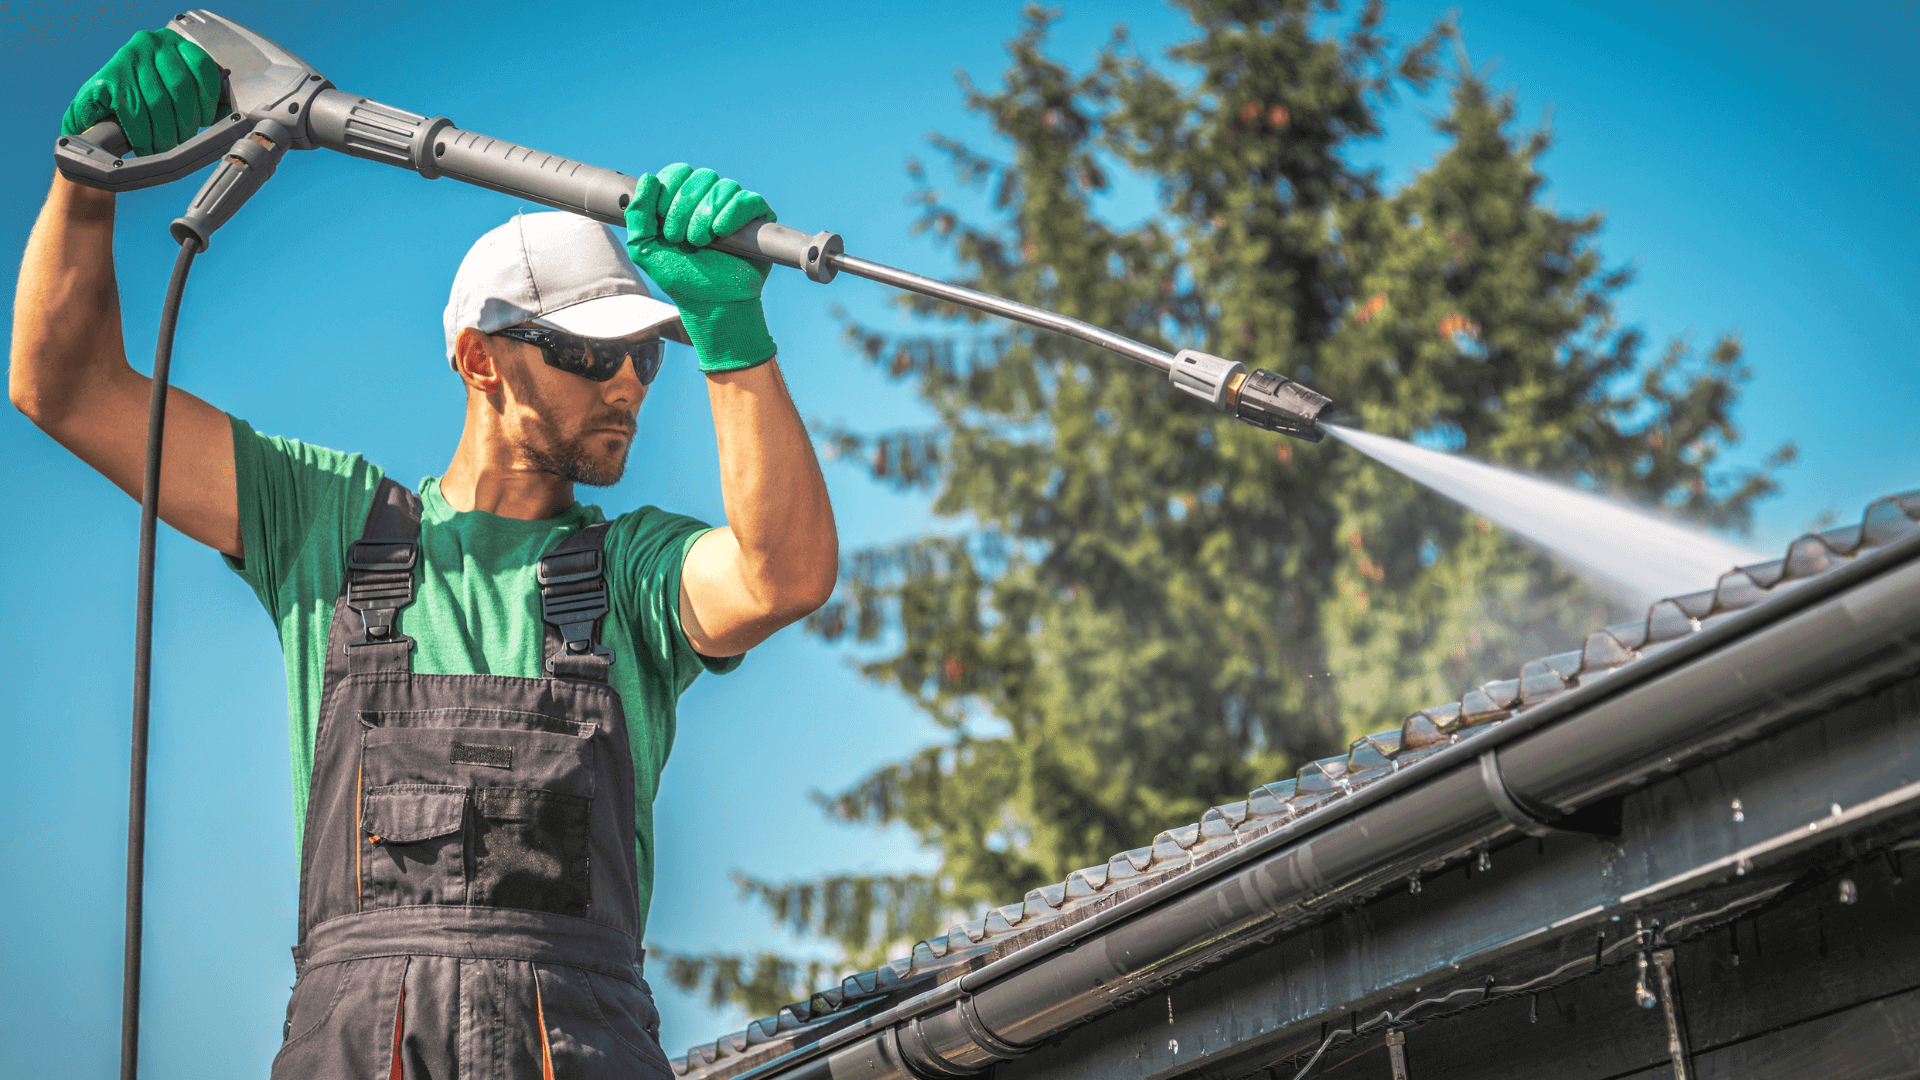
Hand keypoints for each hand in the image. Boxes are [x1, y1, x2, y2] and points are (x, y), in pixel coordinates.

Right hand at [62, 28, 221, 158]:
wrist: (95, 108)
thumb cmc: (141, 100)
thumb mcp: (174, 90)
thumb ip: (200, 96)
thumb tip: (226, 112)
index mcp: (174, 44)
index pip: (202, 67)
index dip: (209, 99)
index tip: (205, 120)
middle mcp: (151, 43)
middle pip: (181, 88)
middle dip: (185, 123)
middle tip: (182, 142)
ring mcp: (128, 58)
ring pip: (158, 102)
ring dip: (164, 133)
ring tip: (164, 147)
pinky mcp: (107, 78)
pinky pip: (134, 113)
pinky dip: (143, 135)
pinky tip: (145, 145)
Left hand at [626, 163, 778, 372]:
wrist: (711, 304)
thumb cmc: (681, 278)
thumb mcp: (644, 249)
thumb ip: (637, 215)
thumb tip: (648, 178)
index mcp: (684, 200)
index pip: (678, 172)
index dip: (669, 193)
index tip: (665, 226)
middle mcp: (710, 199)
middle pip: (701, 176)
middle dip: (685, 208)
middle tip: (682, 239)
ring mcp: (735, 208)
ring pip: (724, 186)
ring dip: (706, 215)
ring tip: (702, 243)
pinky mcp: (759, 219)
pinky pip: (748, 199)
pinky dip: (732, 214)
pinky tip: (722, 234)